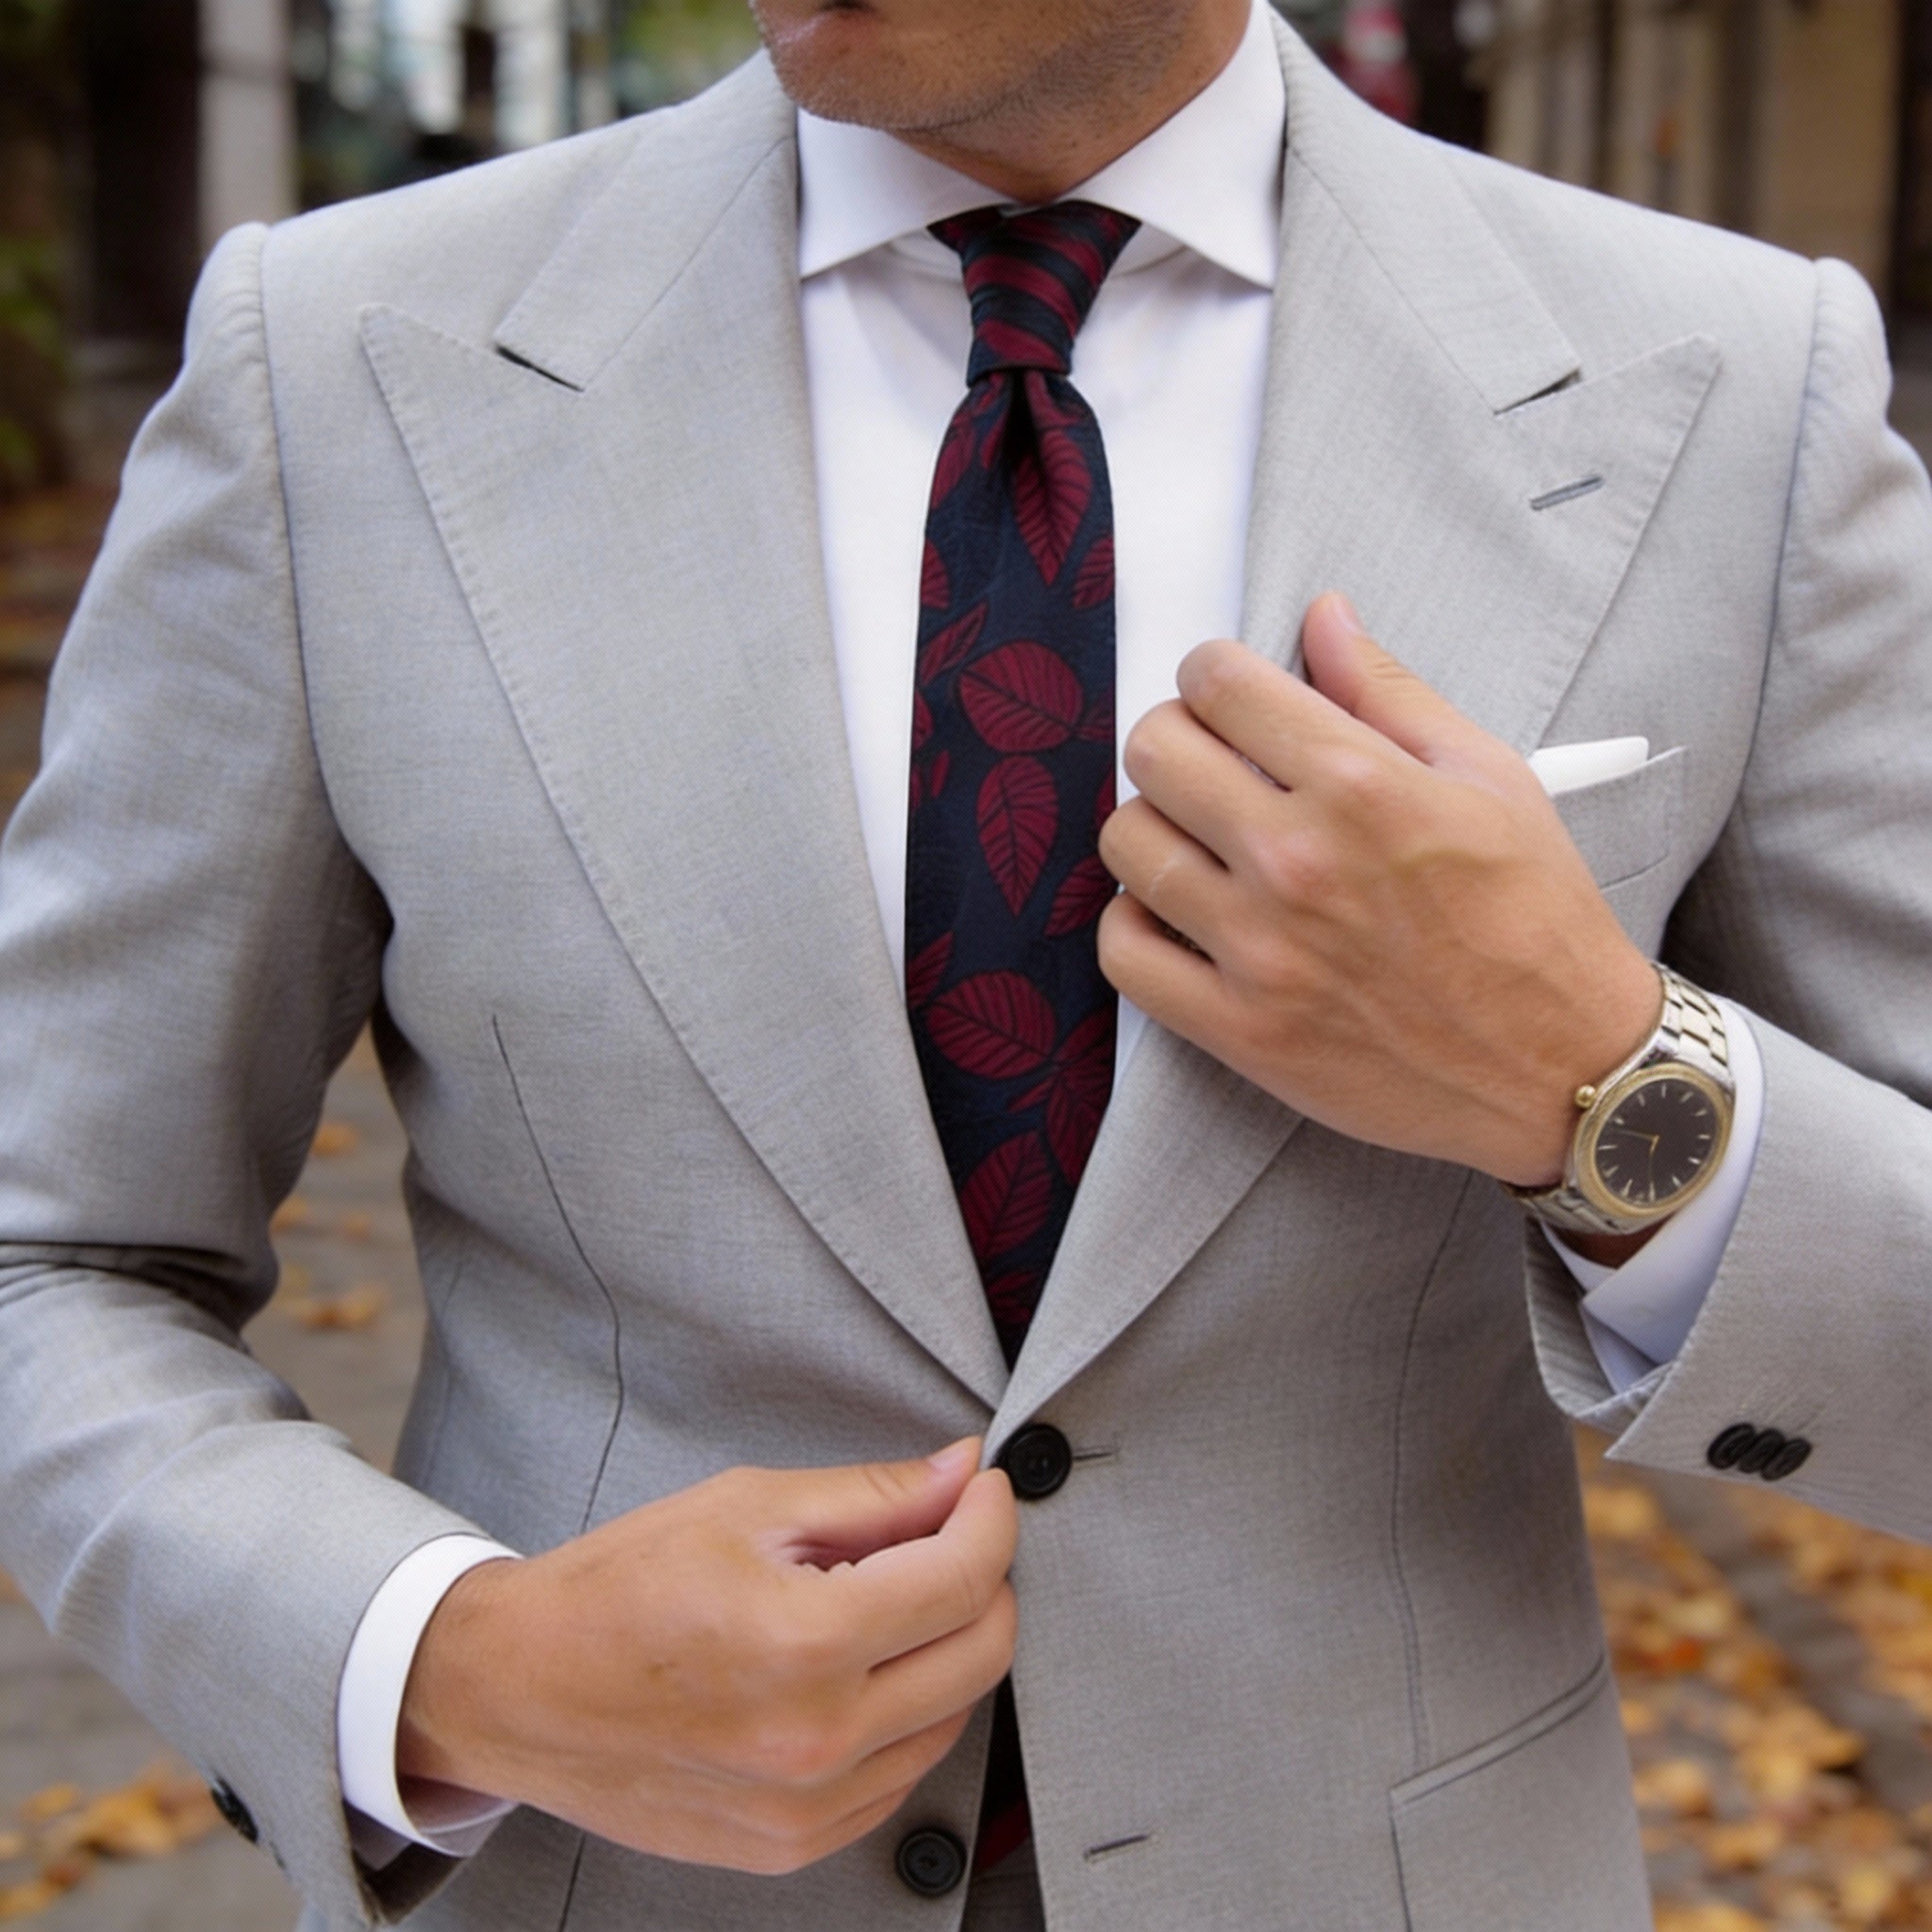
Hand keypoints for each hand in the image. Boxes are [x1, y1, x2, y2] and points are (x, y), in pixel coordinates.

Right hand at [396, 1439, 1017, 1874]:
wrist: (519, 1689)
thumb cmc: (618, 1590)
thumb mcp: (746, 1506)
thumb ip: (871, 1495)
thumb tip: (960, 1474)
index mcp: (803, 1641)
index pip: (962, 1578)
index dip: (990, 1518)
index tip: (983, 1490)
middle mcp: (816, 1738)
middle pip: (980, 1654)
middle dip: (984, 1578)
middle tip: (948, 1533)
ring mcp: (807, 1807)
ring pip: (952, 1718)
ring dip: (946, 1648)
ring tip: (883, 1600)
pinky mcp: (792, 1846)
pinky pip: (901, 1777)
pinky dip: (907, 1715)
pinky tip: (858, 1669)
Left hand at [1096, 593, 1659, 1186]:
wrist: (1564, 1067)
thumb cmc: (1535, 919)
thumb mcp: (1489, 777)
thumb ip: (1389, 691)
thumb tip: (1322, 616)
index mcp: (1361, 786)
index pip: (1218, 683)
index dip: (1213, 673)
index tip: (1228, 694)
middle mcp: (1298, 861)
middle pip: (1154, 752)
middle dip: (1176, 737)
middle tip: (1211, 762)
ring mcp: (1261, 951)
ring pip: (1127, 844)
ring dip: (1152, 826)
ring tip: (1198, 840)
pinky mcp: (1240, 1029)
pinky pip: (1124, 952)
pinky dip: (1135, 924)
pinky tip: (1179, 913)